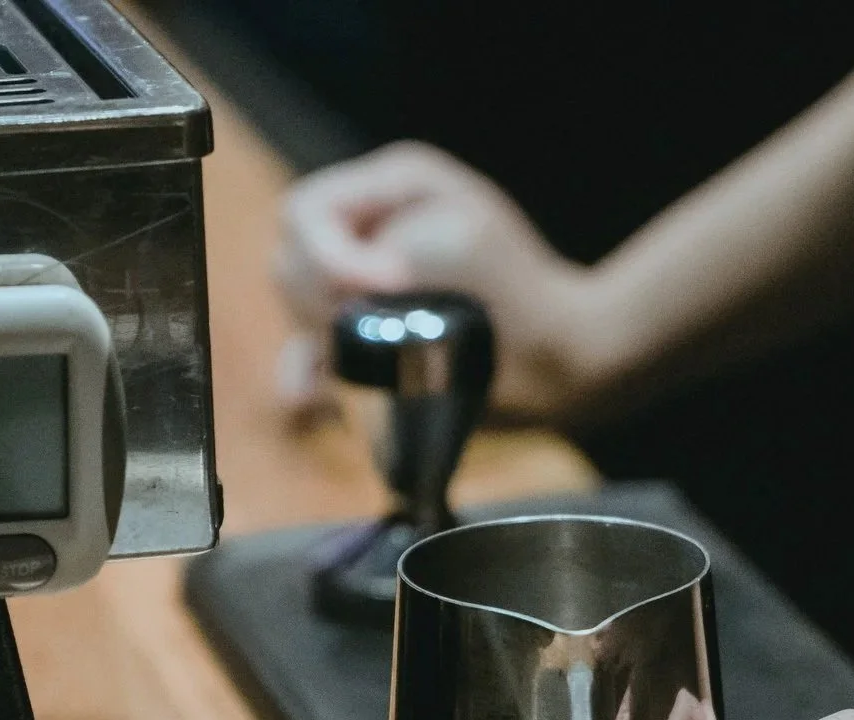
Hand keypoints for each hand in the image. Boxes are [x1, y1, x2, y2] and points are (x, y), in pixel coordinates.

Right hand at [273, 143, 605, 421]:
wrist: (560, 361)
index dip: (328, 254)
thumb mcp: (463, 242)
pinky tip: (309, 398)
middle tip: (377, 329)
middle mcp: (368, 229)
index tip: (385, 288)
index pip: (307, 212)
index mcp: (390, 188)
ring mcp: (362, 287)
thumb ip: (396, 247)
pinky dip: (306, 377)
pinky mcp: (365, 340)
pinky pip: (309, 357)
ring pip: (298, 312)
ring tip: (363, 359)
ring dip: (318, 337)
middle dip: (322, 300)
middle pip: (292, 261)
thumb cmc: (524, 291)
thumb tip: (352, 288)